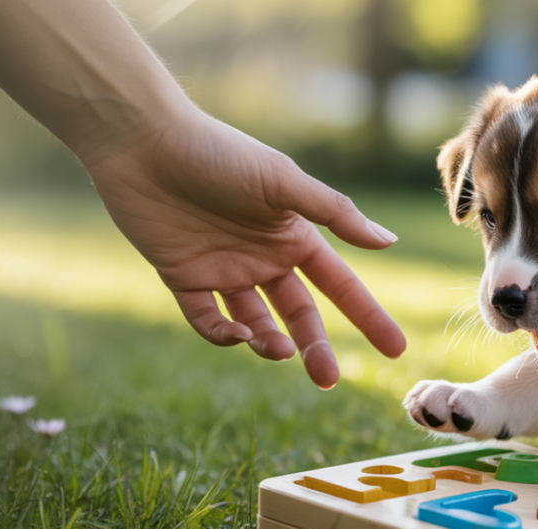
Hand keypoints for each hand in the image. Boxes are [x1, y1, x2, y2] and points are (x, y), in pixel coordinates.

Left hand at [81, 108, 405, 388]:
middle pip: (300, 314)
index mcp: (294, 236)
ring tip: (280, 351)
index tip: (396, 349)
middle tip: (328, 379)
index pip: (340, 286)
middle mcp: (264, 258)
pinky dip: (223, 334)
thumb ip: (335, 214)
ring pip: (257, 323)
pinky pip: (207, 320)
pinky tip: (237, 334)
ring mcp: (224, 271)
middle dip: (316, 347)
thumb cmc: (217, 153)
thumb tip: (388, 241)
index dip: (368, 317)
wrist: (142, 140)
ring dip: (271, 343)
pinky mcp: (183, 278)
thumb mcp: (282, 181)